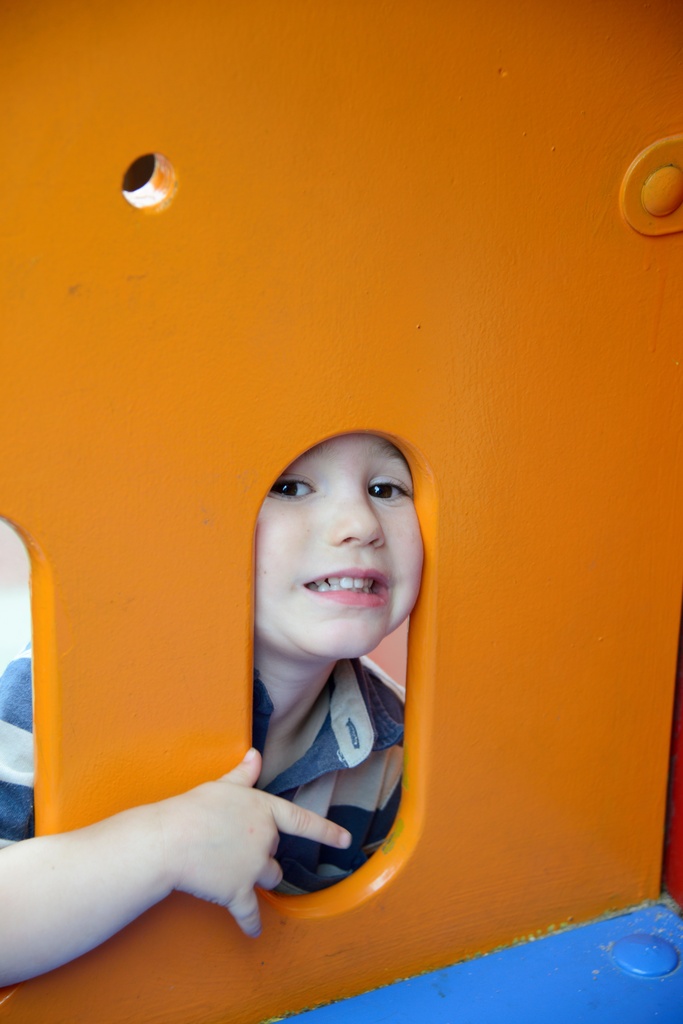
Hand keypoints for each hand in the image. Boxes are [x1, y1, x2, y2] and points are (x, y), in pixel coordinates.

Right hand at [157, 748, 350, 936]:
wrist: (171, 840)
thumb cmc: (194, 809)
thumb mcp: (222, 786)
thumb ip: (244, 774)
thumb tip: (255, 755)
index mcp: (265, 812)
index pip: (302, 821)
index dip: (326, 831)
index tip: (345, 839)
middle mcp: (265, 841)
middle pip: (274, 851)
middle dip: (260, 851)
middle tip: (230, 844)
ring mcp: (254, 868)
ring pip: (268, 877)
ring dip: (257, 877)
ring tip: (231, 870)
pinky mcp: (238, 892)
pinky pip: (250, 913)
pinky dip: (251, 924)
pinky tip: (254, 931)